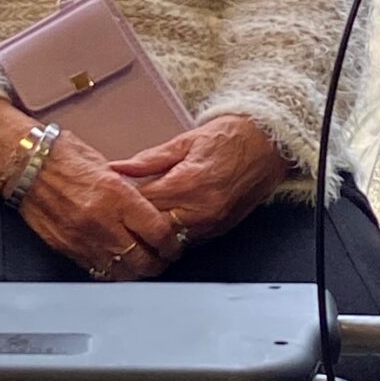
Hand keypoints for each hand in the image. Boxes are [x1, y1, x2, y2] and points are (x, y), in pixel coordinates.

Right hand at [0, 98, 180, 278]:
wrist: (24, 164)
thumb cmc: (63, 157)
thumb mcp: (106, 167)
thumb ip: (130, 193)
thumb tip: (150, 211)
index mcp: (116, 195)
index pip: (158, 232)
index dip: (172, 243)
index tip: (174, 244)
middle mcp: (101, 221)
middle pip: (144, 260)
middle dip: (159, 263)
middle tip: (163, 257)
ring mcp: (82, 238)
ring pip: (122, 273)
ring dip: (136, 272)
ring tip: (142, 264)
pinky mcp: (67, 248)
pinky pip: (97, 271)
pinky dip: (112, 271)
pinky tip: (117, 263)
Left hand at [117, 114, 289, 249]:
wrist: (267, 146)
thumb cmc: (227, 139)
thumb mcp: (184, 142)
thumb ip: (148, 160)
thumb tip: (117, 168)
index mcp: (187, 183)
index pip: (143, 203)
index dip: (124, 202)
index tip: (112, 197)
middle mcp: (200, 209)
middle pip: (152, 226)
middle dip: (135, 220)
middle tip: (119, 211)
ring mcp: (211, 224)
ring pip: (168, 239)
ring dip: (152, 231)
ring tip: (139, 219)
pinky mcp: (219, 231)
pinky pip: (186, 241)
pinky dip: (172, 234)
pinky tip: (163, 223)